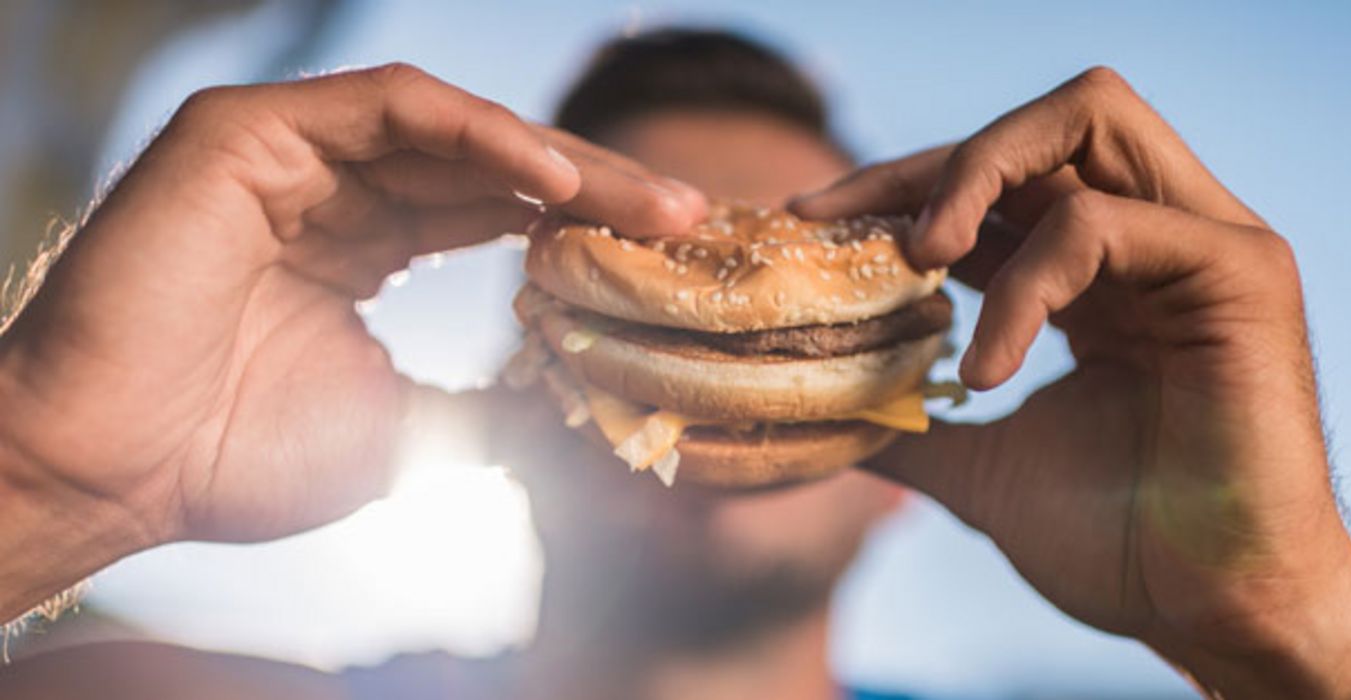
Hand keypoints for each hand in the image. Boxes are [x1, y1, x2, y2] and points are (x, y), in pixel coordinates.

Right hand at [0, 63, 705, 617]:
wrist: (111, 472)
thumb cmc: (234, 458)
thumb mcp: (404, 431)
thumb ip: (488, 403)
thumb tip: (581, 413)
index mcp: (363, 246)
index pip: (496, 214)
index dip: (586, 231)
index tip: (674, 260)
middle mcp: (334, 190)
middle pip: (493, 165)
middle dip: (598, 192)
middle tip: (692, 220)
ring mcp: (292, 153)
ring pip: (456, 129)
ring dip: (561, 162)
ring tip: (650, 205)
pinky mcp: (252, 132)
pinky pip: (391, 110)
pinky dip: (479, 135)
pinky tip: (555, 181)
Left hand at [792, 67, 1350, 697]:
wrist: (1213, 612)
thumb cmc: (1121, 542)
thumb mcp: (986, 467)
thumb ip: (913, 426)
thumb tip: (821, 414)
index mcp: (1101, 275)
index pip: (998, 187)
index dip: (901, 186)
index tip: (810, 220)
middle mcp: (1154, 239)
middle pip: (1044, 124)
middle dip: (938, 160)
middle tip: (860, 229)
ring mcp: (1201, 244)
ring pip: (1086, 123)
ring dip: (979, 175)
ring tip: (918, 260)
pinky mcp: (1238, 271)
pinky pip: (1100, 227)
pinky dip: (1024, 287)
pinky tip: (987, 370)